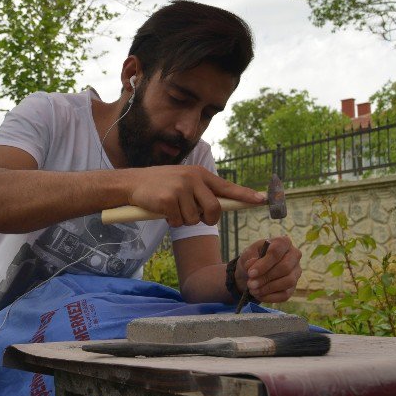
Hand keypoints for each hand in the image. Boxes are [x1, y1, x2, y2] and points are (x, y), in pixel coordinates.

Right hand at [124, 165, 265, 226]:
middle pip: (214, 209)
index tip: (262, 200)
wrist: (132, 183)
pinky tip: (162, 211)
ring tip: (172, 209)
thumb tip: (217, 209)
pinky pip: (179, 221)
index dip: (245, 195)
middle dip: (207, 219)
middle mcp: (193, 179)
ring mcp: (181, 188)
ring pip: (195, 219)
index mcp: (200, 174)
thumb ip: (201, 191)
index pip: (227, 187)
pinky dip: (172, 221)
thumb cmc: (160, 185)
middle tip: (194, 217)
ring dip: (184, 220)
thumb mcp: (183, 181)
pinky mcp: (169, 199)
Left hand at [236, 237, 302, 302]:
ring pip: (288, 282)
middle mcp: (294, 256)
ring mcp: (296, 272)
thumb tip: (252, 266)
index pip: (276, 252)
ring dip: (268, 288)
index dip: (264, 264)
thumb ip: (249, 258)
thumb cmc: (252, 258)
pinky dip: (270, 297)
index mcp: (283, 243)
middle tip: (250, 284)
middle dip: (266, 277)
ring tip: (253, 289)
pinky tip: (258, 295)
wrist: (252, 272)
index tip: (251, 273)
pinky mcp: (293, 287)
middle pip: (285, 268)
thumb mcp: (247, 254)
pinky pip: (285, 295)